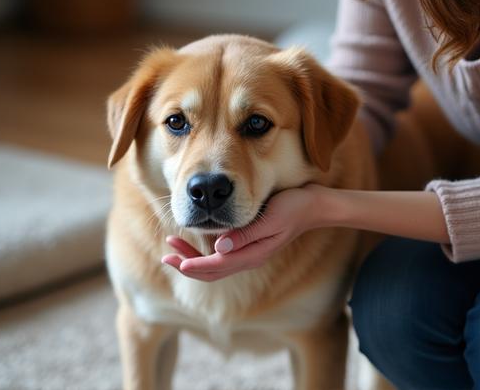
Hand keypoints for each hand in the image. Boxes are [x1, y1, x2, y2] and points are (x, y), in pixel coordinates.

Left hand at [161, 184, 325, 281]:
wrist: (313, 207)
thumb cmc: (294, 208)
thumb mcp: (271, 218)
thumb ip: (246, 235)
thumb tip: (219, 248)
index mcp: (253, 254)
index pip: (217, 266)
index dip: (195, 264)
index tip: (177, 261)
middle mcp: (249, 258)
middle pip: (212, 271)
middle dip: (186, 264)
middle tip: (165, 255)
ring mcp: (250, 253)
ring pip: (214, 266)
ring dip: (192, 259)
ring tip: (172, 249)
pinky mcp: (249, 246)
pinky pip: (222, 257)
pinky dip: (204, 253)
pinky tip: (195, 242)